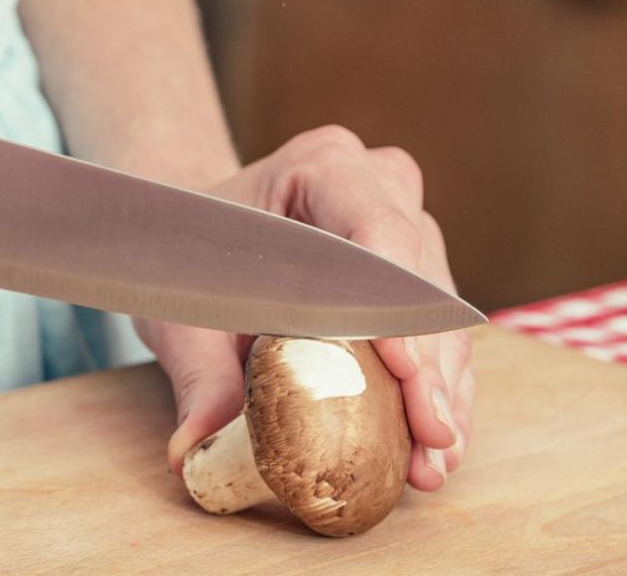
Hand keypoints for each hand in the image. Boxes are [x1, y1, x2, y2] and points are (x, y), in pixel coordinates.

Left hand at [138, 126, 473, 489]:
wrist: (198, 231)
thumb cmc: (190, 251)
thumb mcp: (184, 306)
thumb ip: (198, 373)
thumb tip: (191, 448)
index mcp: (324, 165)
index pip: (379, 229)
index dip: (395, 305)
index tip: (403, 371)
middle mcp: (381, 188)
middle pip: (421, 282)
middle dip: (427, 370)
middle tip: (429, 437)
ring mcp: (409, 229)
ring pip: (441, 317)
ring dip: (440, 393)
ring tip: (433, 461)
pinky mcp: (418, 278)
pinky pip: (439, 338)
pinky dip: (436, 394)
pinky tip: (435, 449)